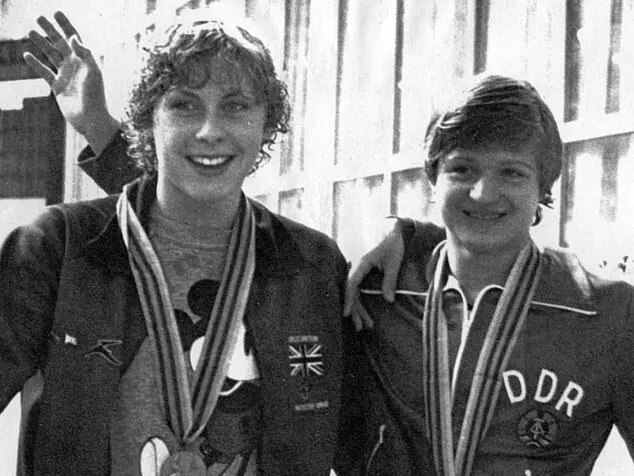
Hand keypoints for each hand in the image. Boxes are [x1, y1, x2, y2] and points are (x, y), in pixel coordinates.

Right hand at [23, 11, 119, 153]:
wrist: (91, 119)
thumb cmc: (96, 96)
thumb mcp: (93, 72)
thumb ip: (85, 53)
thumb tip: (72, 37)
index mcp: (85, 61)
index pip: (74, 38)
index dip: (66, 25)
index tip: (56, 12)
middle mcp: (75, 66)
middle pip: (60, 44)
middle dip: (50, 30)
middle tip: (39, 17)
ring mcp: (66, 76)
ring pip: (51, 56)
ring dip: (41, 44)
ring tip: (30, 31)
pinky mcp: (58, 88)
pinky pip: (45, 73)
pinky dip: (36, 64)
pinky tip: (27, 55)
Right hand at [343, 221, 404, 329]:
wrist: (391, 229)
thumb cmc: (392, 243)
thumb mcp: (394, 262)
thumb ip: (390, 281)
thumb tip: (388, 300)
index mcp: (362, 262)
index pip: (351, 284)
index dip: (348, 299)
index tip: (346, 313)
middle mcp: (356, 266)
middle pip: (351, 292)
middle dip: (355, 310)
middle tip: (361, 327)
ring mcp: (358, 269)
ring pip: (354, 292)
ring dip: (359, 308)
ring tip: (366, 324)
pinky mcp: (361, 271)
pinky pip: (357, 288)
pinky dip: (361, 300)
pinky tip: (363, 312)